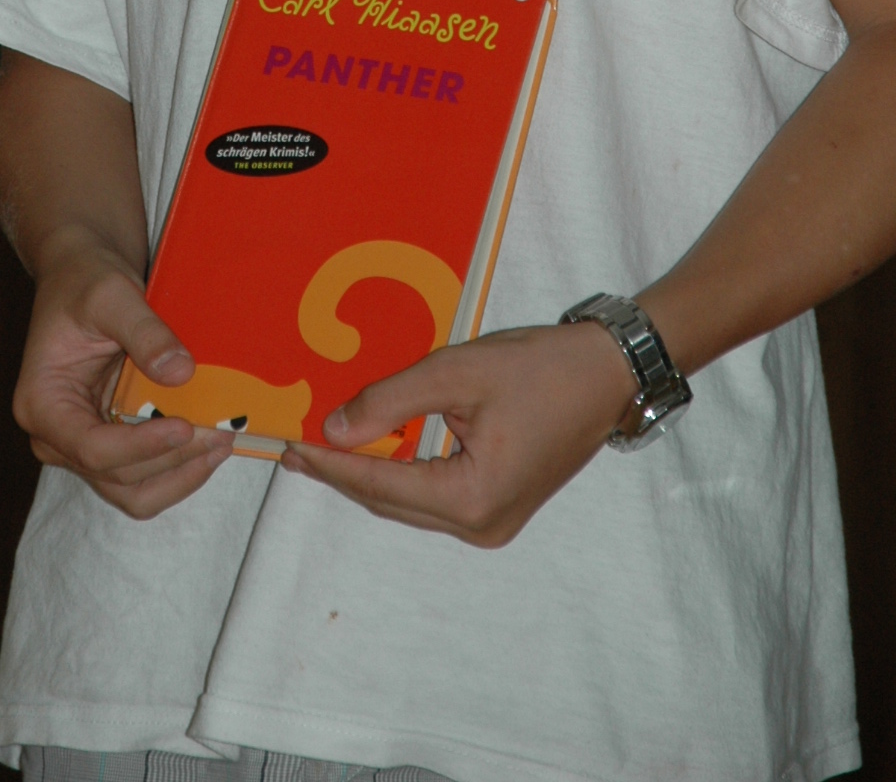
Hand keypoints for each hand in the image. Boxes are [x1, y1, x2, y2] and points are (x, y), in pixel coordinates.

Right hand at [13, 225, 232, 516]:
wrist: (82, 274)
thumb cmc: (85, 279)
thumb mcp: (111, 295)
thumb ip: (145, 333)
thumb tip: (182, 373)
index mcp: (42, 404)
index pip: (91, 448)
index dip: (141, 447)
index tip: (185, 427)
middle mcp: (57, 436)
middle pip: (116, 477)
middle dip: (172, 463)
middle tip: (221, 434)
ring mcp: (84, 443)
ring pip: (133, 489)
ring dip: (180, 474)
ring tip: (222, 441)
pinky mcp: (112, 441)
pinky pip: (145, 473)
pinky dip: (179, 466)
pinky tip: (210, 441)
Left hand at [280, 320, 634, 545]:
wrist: (607, 374)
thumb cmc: (541, 368)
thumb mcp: (457, 372)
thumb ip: (390, 402)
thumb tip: (334, 429)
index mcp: (472, 499)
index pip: (381, 485)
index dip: (331, 464)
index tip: (288, 447)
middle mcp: (480, 525)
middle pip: (391, 502)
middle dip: (343, 472)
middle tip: (294, 449)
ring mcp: (491, 523)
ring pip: (410, 502)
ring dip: (369, 474)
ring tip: (322, 447)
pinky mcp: (497, 508)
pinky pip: (432, 495)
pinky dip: (400, 473)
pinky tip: (374, 449)